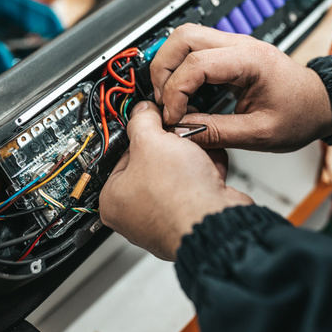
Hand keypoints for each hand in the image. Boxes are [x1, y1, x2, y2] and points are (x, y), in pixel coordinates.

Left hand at [99, 101, 252, 260]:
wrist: (217, 221)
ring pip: (178, 171)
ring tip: (199, 148)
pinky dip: (206, 170)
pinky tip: (211, 163)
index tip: (154, 121)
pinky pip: (197, 184)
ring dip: (192, 154)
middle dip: (172, 143)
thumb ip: (143, 120)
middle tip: (180, 136)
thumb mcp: (151, 141)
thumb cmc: (178, 197)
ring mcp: (167, 216)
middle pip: (153, 161)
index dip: (142, 133)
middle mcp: (137, 213)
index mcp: (114, 200)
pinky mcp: (193, 215)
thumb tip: (143, 111)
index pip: (123, 153)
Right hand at [150, 24, 331, 151]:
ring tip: (168, 96)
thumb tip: (181, 131)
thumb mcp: (260, 134)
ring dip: (168, 64)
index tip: (173, 117)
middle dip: (163, 68)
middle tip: (162, 100)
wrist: (322, 103)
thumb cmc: (302, 114)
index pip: (196, 64)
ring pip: (184, 36)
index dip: (176, 92)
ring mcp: (234, 45)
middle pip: (182, 36)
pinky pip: (194, 48)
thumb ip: (217, 132)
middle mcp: (241, 44)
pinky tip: (181, 92)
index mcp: (251, 60)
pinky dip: (180, 66)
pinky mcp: (230, 53)